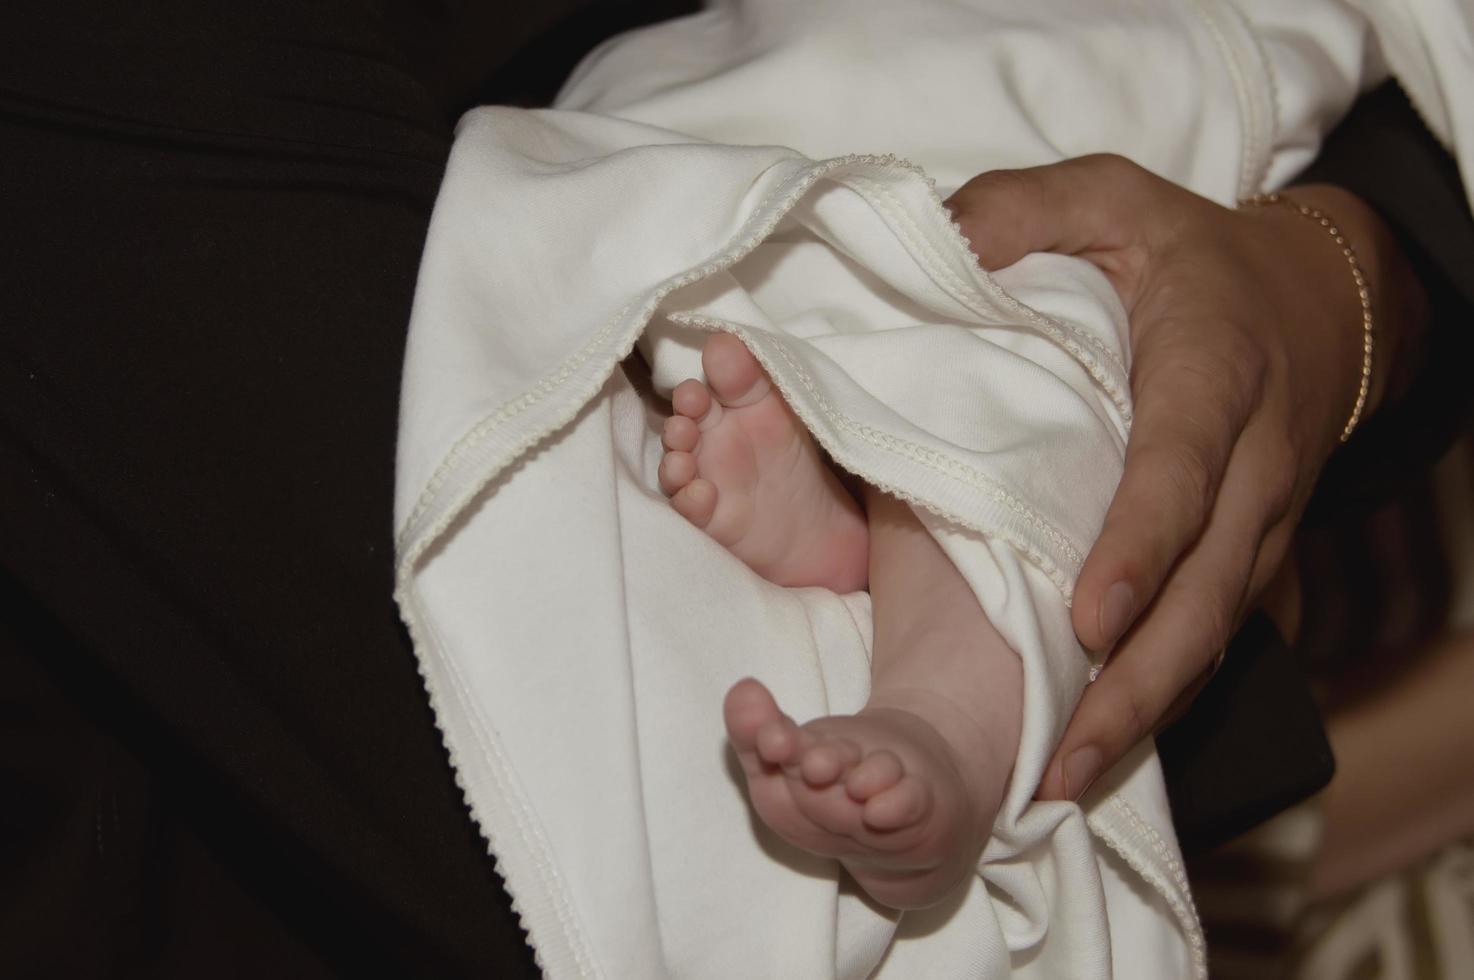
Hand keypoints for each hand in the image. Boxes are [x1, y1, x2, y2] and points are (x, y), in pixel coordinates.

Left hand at [944, 155, 1424, 799]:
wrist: (1315, 301)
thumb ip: (1022, 213)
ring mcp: (1258, 523)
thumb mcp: (1109, 202)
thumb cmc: (1190, 255)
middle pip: (1206, 590)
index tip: (1091, 617)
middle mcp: (1251, 463)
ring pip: (1211, 632)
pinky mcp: (1248, 557)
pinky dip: (1161, 698)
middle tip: (1058, 754)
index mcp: (1213, 372)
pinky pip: (1210, 638)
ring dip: (1144, 712)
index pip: (1181, 470)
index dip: (1141, 545)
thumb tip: (938, 248)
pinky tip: (1099, 748)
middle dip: (1137, 679)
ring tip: (1061, 779)